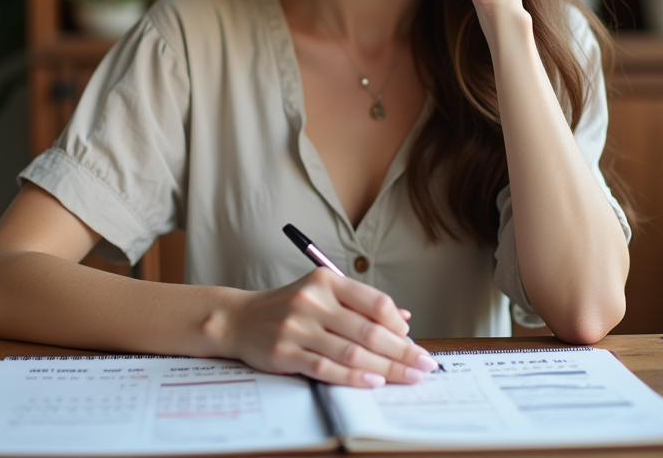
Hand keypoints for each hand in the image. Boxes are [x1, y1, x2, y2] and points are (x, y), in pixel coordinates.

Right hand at [222, 268, 436, 386]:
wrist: (238, 318)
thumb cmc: (288, 307)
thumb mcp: (322, 294)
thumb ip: (361, 304)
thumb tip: (404, 319)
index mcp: (326, 281)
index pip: (374, 302)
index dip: (398, 325)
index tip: (413, 340)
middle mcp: (313, 301)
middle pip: (369, 331)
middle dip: (403, 352)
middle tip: (424, 365)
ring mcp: (298, 327)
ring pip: (352, 353)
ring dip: (386, 368)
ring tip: (407, 377)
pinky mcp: (285, 352)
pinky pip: (327, 369)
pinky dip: (354, 378)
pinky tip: (373, 382)